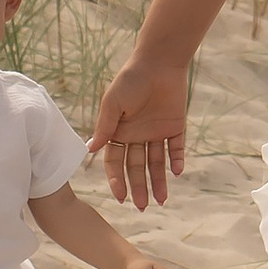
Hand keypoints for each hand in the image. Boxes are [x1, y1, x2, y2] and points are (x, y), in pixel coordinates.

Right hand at [89, 51, 188, 209]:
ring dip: (158, 181)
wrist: (159, 61)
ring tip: (161, 201)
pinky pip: (177, 147)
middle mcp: (137, 135)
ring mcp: (156, 132)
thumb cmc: (131, 79)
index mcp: (118, 131)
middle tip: (140, 207)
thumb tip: (90, 151)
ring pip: (157, 162)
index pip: (115, 162)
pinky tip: (176, 172)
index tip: (120, 197)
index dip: (117, 180)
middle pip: (137, 167)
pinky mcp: (175, 126)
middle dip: (138, 187)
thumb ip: (105, 127)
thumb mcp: (114, 103)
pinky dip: (177, 160)